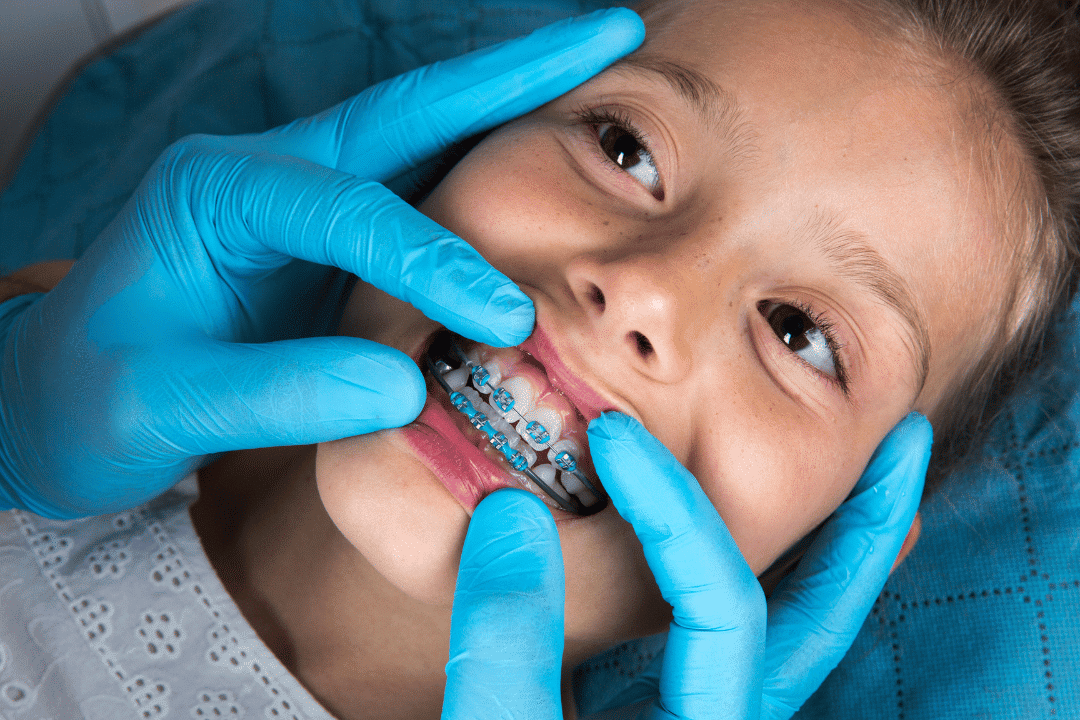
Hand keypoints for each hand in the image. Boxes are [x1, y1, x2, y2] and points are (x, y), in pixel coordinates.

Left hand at [0, 8, 645, 518]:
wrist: (63, 401)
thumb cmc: (94, 397)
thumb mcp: (163, 403)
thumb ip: (279, 393)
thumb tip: (405, 390)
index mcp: (219, 190)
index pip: (349, 207)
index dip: (432, 258)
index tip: (499, 318)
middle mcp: (272, 175)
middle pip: (408, 111)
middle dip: (512, 75)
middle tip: (610, 35)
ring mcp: (309, 202)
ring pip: (425, 142)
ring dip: (515, 110)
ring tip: (605, 81)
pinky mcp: (333, 243)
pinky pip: (424, 200)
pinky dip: (493, 179)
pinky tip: (550, 171)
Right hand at [441, 412, 930, 718]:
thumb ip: (507, 650)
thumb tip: (512, 516)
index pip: (724, 610)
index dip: (671, 509)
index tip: (611, 439)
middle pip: (816, 629)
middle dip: (858, 530)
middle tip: (897, 441)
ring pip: (784, 643)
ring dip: (826, 557)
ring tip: (863, 479)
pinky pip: (721, 653)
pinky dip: (743, 587)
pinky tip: (737, 544)